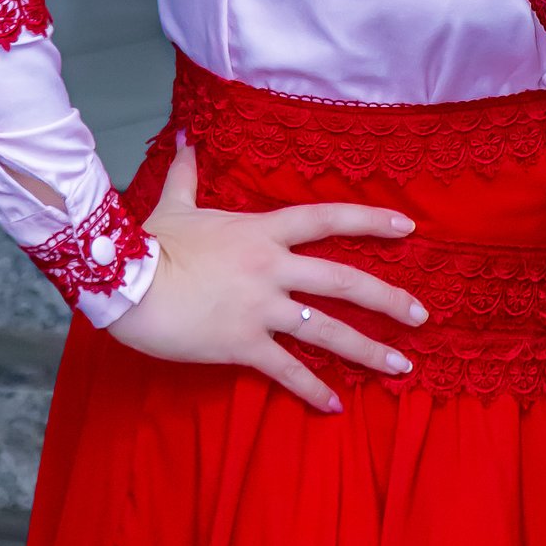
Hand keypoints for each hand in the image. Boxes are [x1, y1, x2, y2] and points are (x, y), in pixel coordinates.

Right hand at [111, 141, 426, 413]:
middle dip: (389, 299)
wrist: (123, 285)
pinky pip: (287, 370)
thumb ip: (187, 174)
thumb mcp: (174, 205)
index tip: (408, 228)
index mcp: (262, 232)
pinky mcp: (243, 344)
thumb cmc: (148, 245)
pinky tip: (336, 406)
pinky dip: (313, 390)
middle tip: (422, 316)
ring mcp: (261, 308)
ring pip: (328, 331)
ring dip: (368, 350)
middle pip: (344, 281)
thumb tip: (183, 138)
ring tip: (401, 367)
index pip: (327, 219)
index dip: (370, 221)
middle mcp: (272, 269)